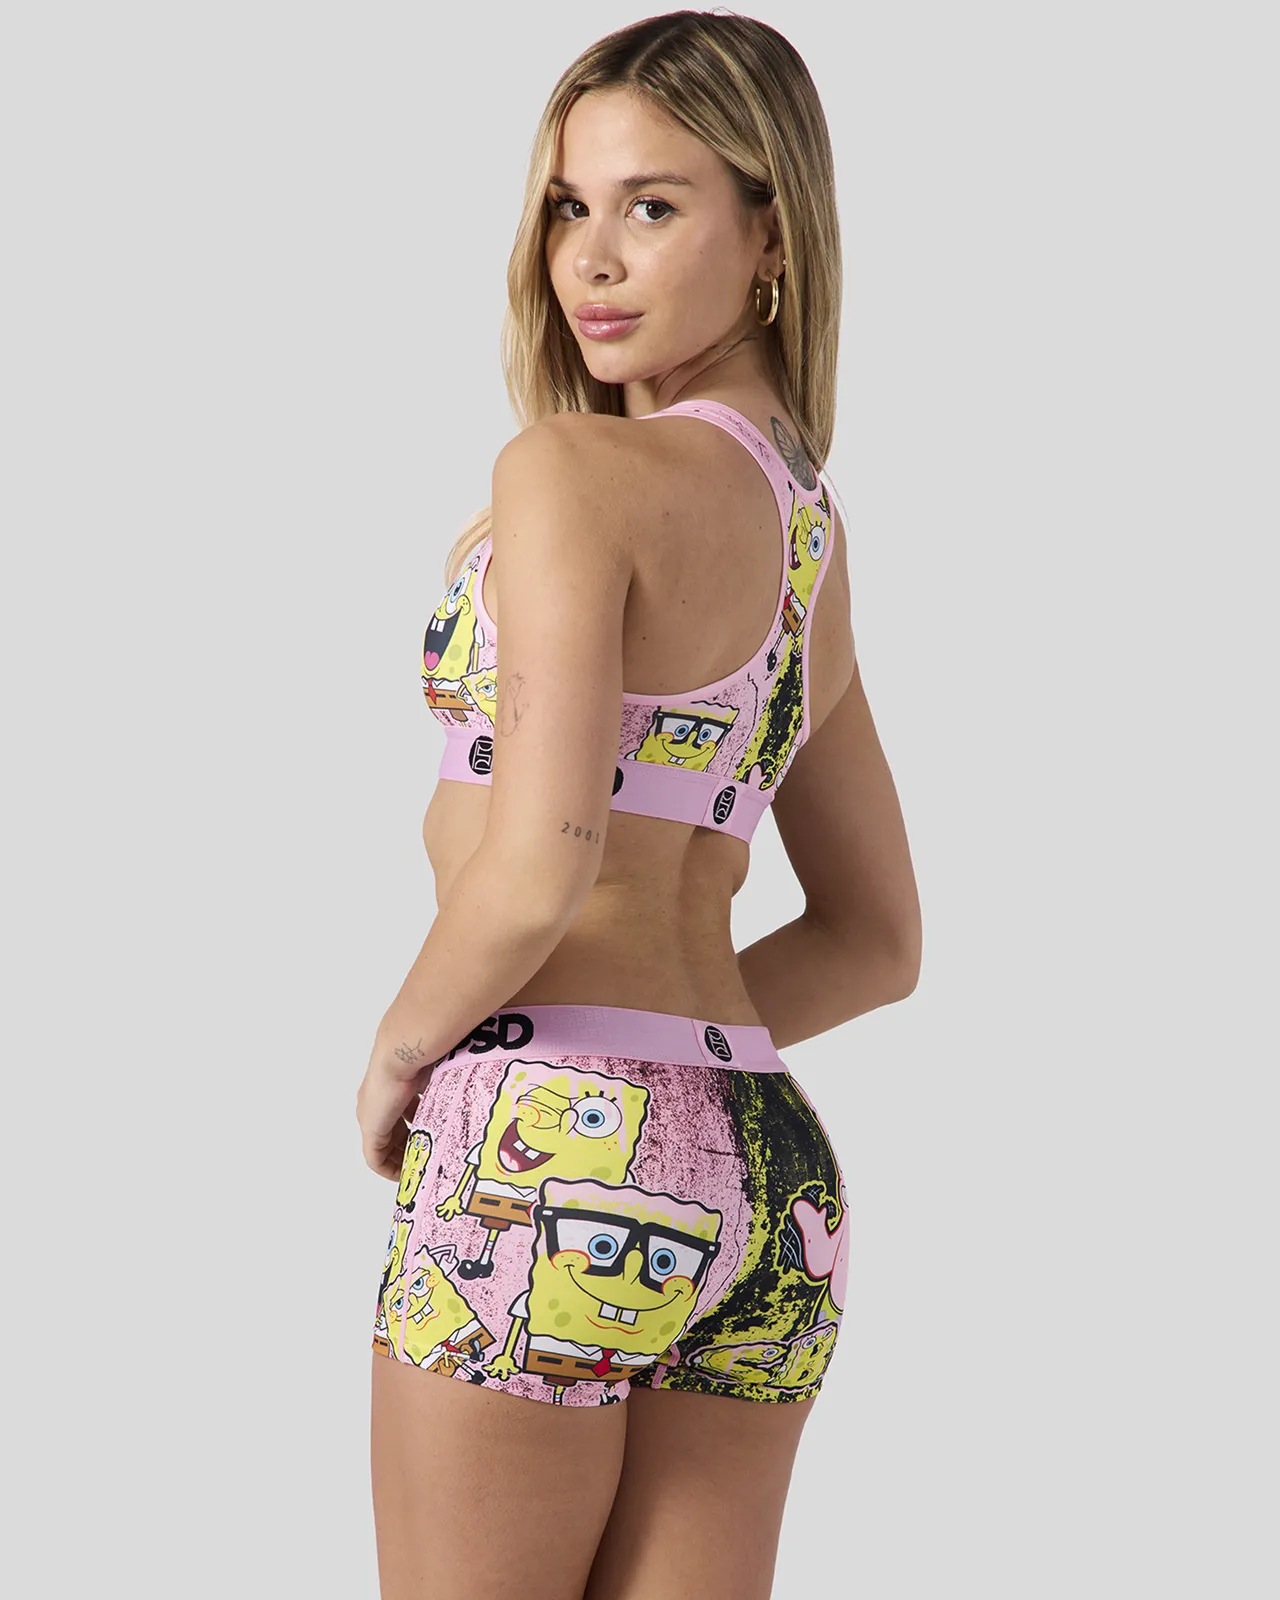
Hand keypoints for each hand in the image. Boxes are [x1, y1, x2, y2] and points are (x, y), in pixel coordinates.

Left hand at [356, 1025, 437, 1179]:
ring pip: (384, 1146)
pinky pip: (375, 1159)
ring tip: (420, 1167)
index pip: (402, 1115)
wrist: (404, 1051)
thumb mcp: (437, 1072)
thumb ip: (444, 1084)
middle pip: (392, 1133)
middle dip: (410, 1146)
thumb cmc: (424, 1053)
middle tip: (428, 1159)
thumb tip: (466, 1084)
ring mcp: (372, 1116)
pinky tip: (404, 1176)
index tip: (431, 1141)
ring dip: (401, 1157)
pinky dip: (389, 1169)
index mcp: (393, 1087)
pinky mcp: (371, 1129)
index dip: (415, 1130)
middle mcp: (379, 1103)